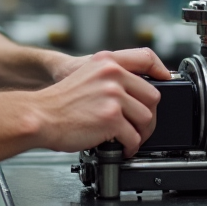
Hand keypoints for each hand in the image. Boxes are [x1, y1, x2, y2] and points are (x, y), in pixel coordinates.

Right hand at [32, 50, 169, 155]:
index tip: (166, 80)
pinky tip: (122, 147)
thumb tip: (135, 90)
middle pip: (152, 95)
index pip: (146, 57)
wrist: (40, 116)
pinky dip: (130, 147)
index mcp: (107, 62)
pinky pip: (133, 136)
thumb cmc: (59, 102)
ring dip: (140, 133)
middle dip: (148, 114)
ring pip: (146, 118)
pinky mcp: (111, 118)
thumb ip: (110, 76)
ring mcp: (113, 96)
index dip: (161, 69)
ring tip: (129, 138)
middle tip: (139, 125)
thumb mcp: (86, 74)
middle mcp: (113, 75)